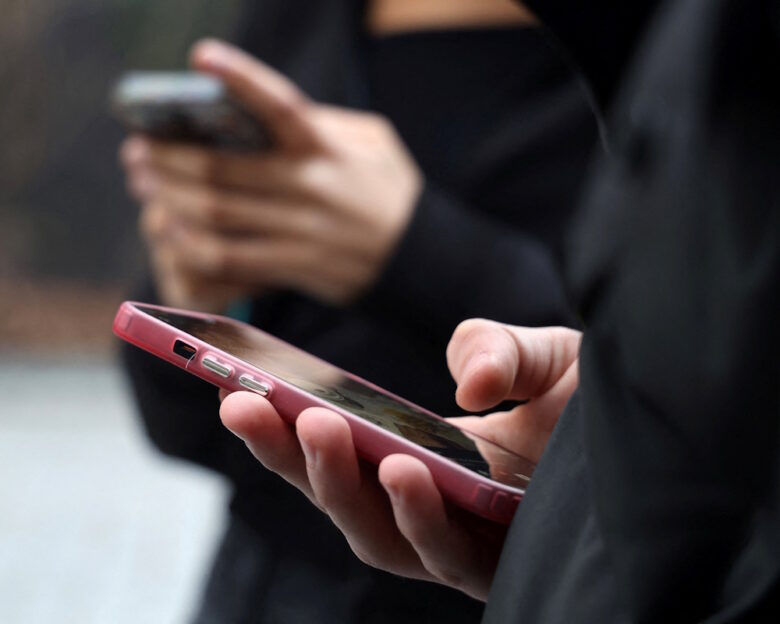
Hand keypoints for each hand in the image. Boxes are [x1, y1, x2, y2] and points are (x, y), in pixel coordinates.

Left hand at [120, 39, 421, 311]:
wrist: (420, 262)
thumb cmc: (390, 194)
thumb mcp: (372, 145)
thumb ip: (323, 124)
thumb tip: (263, 112)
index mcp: (330, 150)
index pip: (282, 106)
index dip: (241, 78)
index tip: (201, 55)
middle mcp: (312, 189)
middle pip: (224, 169)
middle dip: (170, 157)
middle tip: (138, 148)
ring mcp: (301, 232)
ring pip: (218, 213)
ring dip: (171, 197)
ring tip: (144, 185)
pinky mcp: (294, 267)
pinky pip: (230, 256)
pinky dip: (193, 243)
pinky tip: (173, 228)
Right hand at [219, 320, 580, 599]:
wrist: (670, 439)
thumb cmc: (594, 404)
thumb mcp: (545, 355)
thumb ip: (496, 347)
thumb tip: (467, 385)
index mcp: (422, 456)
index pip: (337, 451)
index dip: (280, 427)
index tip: (231, 387)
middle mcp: (432, 505)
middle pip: (340, 497)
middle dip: (288, 454)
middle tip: (247, 405)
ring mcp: (463, 542)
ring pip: (378, 536)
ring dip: (341, 484)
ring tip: (318, 428)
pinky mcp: (503, 570)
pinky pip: (448, 555)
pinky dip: (418, 516)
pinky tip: (405, 471)